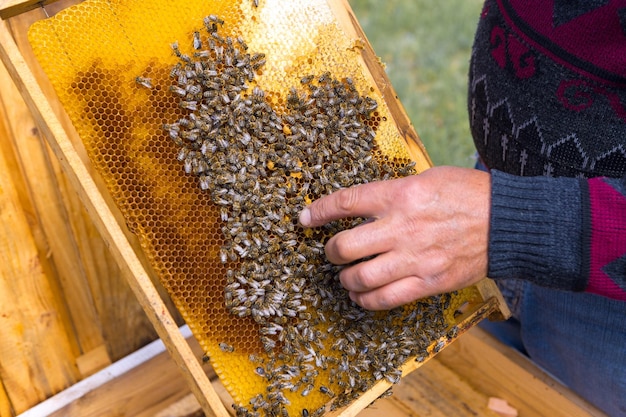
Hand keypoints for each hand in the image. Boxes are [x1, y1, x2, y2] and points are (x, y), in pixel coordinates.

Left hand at [299, 166, 490, 309]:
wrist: (507, 223)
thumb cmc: (467, 194)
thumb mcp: (426, 179)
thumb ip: (391, 193)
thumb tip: (361, 205)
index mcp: (400, 195)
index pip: (346, 202)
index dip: (319, 211)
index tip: (305, 218)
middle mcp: (402, 227)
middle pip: (344, 246)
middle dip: (331, 251)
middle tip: (334, 251)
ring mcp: (414, 258)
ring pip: (360, 277)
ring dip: (346, 278)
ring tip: (347, 275)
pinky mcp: (427, 282)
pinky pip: (385, 299)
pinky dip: (365, 300)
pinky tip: (362, 294)